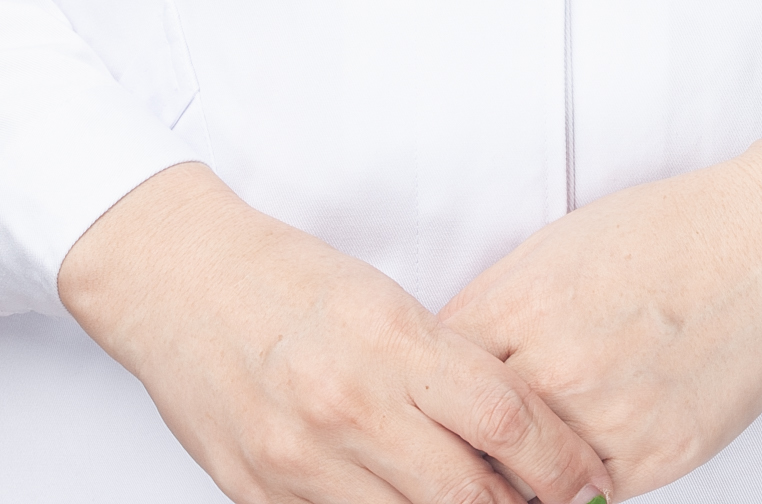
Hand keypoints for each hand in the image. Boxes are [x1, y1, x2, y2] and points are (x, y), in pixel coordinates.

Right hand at [59, 163, 611, 503]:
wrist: (177, 280)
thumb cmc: (287, 279)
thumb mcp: (382, 301)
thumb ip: (442, 369)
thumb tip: (514, 435)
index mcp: (388, 338)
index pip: (504, 418)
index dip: (559, 461)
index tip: (584, 478)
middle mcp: (348, 403)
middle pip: (468, 495)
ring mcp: (300, 460)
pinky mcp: (259, 497)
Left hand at [438, 130, 761, 500]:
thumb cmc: (666, 232)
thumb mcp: (561, 245)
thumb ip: (501, 305)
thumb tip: (455, 354)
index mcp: (524, 304)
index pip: (439, 374)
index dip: (432, 391)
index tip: (429, 401)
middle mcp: (559, 365)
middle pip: (473, 437)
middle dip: (464, 442)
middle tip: (462, 445)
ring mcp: (608, 417)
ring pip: (528, 481)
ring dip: (518, 473)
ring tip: (521, 457)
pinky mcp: (656, 457)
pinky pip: (591, 494)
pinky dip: (576, 485)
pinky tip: (575, 462)